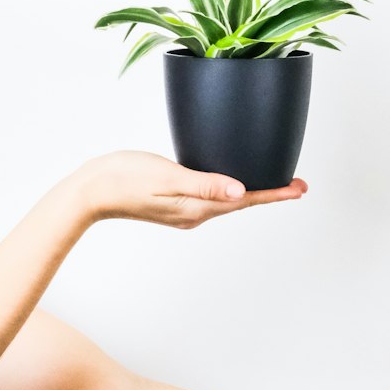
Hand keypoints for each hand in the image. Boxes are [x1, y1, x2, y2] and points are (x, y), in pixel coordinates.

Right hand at [66, 151, 307, 228]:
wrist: (90, 191)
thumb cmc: (124, 179)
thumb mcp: (168, 177)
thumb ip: (205, 184)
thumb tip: (240, 190)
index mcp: (197, 208)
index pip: (246, 200)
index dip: (275, 193)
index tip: (300, 188)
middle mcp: (195, 213)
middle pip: (242, 202)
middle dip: (270, 192)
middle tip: (297, 184)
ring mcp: (185, 210)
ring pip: (228, 200)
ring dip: (252, 191)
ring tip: (273, 182)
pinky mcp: (175, 202)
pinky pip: (212, 196)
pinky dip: (230, 188)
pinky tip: (234, 180)